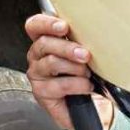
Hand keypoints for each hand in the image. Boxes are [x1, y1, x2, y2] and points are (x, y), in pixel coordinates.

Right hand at [24, 13, 113, 129]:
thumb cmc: (86, 75)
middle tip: (85, 55)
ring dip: (74, 68)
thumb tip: (94, 29)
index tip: (64, 27)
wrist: (92, 106)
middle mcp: (37, 57)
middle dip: (67, 48)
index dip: (46, 23)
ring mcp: (37, 75)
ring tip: (87, 74)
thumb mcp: (84, 54)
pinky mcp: (41, 93)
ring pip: (51, 63)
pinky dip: (77, 85)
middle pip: (44, 43)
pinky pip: (58, 85)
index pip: (35, 26)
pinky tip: (86, 87)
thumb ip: (81, 40)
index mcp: (46, 42)